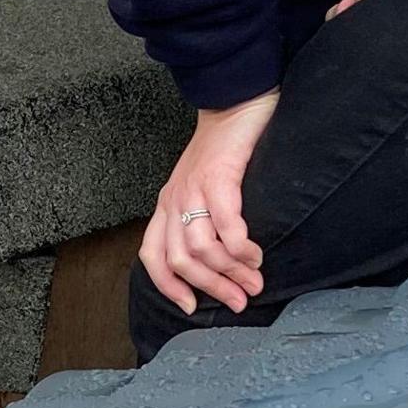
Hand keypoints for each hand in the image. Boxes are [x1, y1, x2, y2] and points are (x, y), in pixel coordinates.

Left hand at [143, 91, 276, 318]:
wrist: (235, 99)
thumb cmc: (225, 147)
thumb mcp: (202, 186)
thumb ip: (203, 217)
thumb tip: (222, 260)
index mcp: (167, 205)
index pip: (153, 256)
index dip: (168, 287)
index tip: (193, 308)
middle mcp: (173, 200)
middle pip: (180, 261)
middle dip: (212, 287)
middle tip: (240, 300)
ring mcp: (193, 188)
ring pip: (201, 249)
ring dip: (230, 272)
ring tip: (254, 279)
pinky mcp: (218, 176)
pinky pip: (225, 224)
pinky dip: (241, 247)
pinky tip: (254, 253)